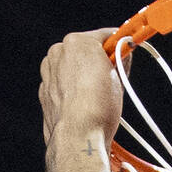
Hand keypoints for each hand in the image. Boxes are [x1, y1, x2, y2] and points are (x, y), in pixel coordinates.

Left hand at [38, 29, 125, 149]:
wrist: (78, 136)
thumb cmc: (98, 107)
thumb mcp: (119, 78)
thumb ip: (120, 60)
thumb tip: (124, 53)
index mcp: (77, 42)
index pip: (104, 36)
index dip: (118, 44)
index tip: (126, 49)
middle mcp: (58, 52)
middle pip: (85, 51)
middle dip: (99, 61)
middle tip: (116, 77)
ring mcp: (48, 72)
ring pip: (72, 68)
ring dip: (85, 76)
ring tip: (100, 95)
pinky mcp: (44, 91)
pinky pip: (63, 85)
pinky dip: (73, 91)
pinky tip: (85, 104)